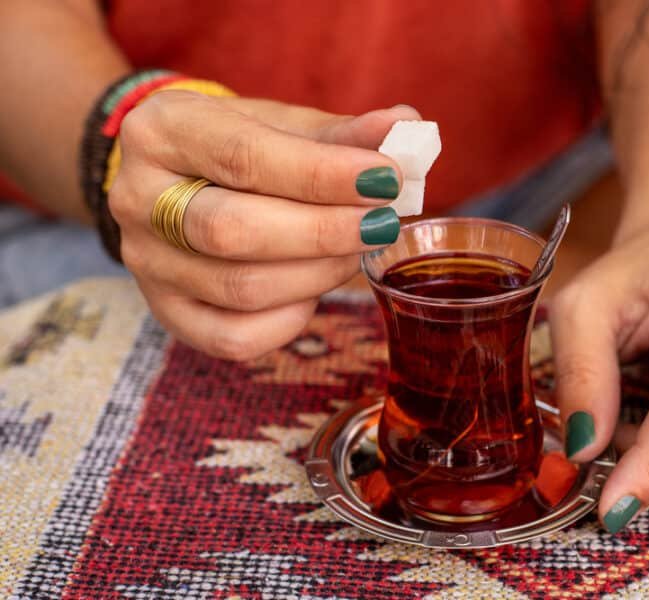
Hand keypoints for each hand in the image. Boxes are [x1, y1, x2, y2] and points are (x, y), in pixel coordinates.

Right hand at [110, 91, 417, 359]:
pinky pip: (232, 338)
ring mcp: (146, 262)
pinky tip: (315, 291)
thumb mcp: (284, 125)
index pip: (245, 157)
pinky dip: (288, 322)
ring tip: (358, 250)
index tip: (386, 179)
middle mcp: (137, 198)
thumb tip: (405, 125)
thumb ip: (341, 132)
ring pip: (240, 289)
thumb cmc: (242, 147)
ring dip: (317, 274)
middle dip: (325, 233)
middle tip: (382, 223)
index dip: (323, 175)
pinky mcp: (165, 311)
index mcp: (161, 131)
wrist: (180, 179)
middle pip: (234, 231)